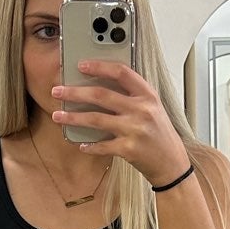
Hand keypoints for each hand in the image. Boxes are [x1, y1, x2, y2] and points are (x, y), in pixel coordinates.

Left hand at [52, 61, 189, 187]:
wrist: (172, 163)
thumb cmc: (159, 134)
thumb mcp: (152, 109)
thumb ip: (132, 96)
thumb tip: (99, 88)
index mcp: (148, 95)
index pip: (122, 73)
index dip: (100, 66)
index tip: (81, 65)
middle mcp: (142, 110)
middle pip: (101, 95)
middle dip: (75, 92)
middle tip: (57, 91)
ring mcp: (135, 129)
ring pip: (95, 119)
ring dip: (73, 117)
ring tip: (58, 116)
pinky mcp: (129, 149)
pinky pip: (101, 145)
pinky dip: (89, 145)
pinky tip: (81, 144)